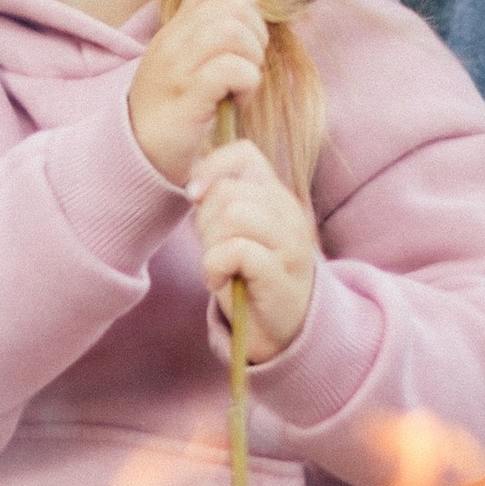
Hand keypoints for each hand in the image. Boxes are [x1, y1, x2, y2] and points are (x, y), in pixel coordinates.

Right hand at [129, 0, 269, 185]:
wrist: (137, 156)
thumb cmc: (173, 115)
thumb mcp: (184, 66)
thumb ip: (208, 40)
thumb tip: (253, 20)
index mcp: (174, 30)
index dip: (243, 4)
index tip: (243, 39)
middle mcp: (172, 41)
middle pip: (232, 6)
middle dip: (256, 33)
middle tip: (248, 64)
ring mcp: (177, 67)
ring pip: (232, 31)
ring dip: (252, 57)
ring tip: (244, 83)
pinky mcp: (187, 96)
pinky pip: (232, 68)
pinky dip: (247, 83)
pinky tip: (238, 101)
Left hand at [188, 138, 317, 356]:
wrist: (281, 332)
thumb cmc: (249, 279)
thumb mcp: (233, 232)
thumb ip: (220, 203)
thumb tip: (194, 185)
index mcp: (277, 196)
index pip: (245, 154)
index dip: (212, 168)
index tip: (195, 196)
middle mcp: (289, 213)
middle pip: (229, 191)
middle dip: (206, 221)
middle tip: (213, 250)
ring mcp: (290, 243)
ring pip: (234, 216)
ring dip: (212, 245)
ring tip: (218, 266)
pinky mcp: (281, 273)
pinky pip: (235, 250)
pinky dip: (215, 267)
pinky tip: (219, 281)